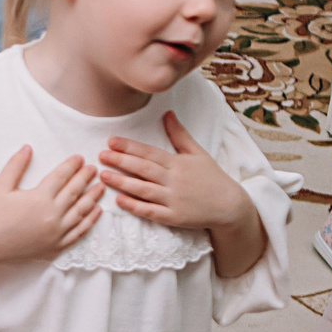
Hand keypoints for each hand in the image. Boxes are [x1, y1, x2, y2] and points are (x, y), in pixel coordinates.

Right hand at [0, 145, 102, 263]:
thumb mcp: (1, 185)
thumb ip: (16, 165)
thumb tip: (28, 148)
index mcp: (39, 197)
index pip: (61, 177)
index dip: (71, 166)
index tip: (80, 158)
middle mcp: (52, 214)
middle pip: (74, 191)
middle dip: (85, 178)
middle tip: (94, 168)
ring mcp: (57, 232)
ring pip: (81, 211)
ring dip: (92, 197)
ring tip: (100, 187)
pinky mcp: (57, 245)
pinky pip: (79, 232)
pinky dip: (90, 221)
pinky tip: (96, 211)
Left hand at [98, 111, 252, 231]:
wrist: (231, 207)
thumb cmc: (212, 178)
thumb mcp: (198, 153)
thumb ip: (179, 135)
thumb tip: (167, 114)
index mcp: (178, 163)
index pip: (150, 153)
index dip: (129, 146)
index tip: (111, 141)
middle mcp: (174, 180)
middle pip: (143, 169)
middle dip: (121, 161)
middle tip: (100, 156)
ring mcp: (174, 200)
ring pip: (144, 190)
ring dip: (122, 182)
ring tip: (103, 175)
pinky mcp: (175, 217)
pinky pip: (151, 211)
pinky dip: (135, 206)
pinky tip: (119, 201)